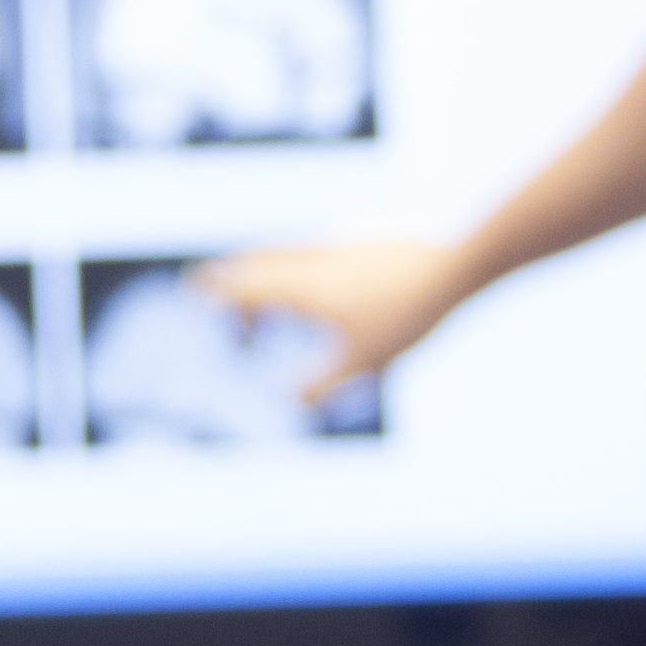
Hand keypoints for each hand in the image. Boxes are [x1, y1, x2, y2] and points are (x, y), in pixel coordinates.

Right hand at [195, 242, 466, 400]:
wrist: (451, 268)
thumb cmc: (404, 315)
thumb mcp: (362, 362)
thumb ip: (322, 386)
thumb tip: (294, 404)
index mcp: (300, 286)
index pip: (242, 285)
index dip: (215, 291)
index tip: (194, 291)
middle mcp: (311, 260)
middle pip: (256, 266)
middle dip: (238, 292)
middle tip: (242, 331)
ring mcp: (336, 245)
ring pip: (285, 254)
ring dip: (269, 278)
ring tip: (275, 311)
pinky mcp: (360, 240)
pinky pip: (312, 252)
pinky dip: (300, 272)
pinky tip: (321, 291)